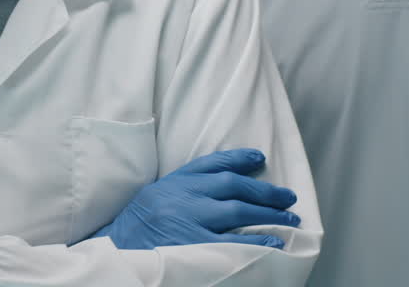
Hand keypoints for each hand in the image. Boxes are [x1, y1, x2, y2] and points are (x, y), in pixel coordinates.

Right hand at [92, 148, 298, 249]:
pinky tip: (275, 242)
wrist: (118, 251)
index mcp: (175, 182)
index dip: (239, 158)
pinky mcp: (196, 248)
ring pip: (239, 211)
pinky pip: (235, 243)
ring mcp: (191, 222)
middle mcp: (185, 198)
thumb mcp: (158, 196)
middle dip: (265, 191)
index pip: (213, 163)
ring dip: (269, 214)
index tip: (260, 157)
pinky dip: (258, 241)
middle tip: (288, 197)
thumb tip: (223, 183)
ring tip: (290, 218)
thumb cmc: (137, 226)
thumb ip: (185, 188)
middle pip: (233, 186)